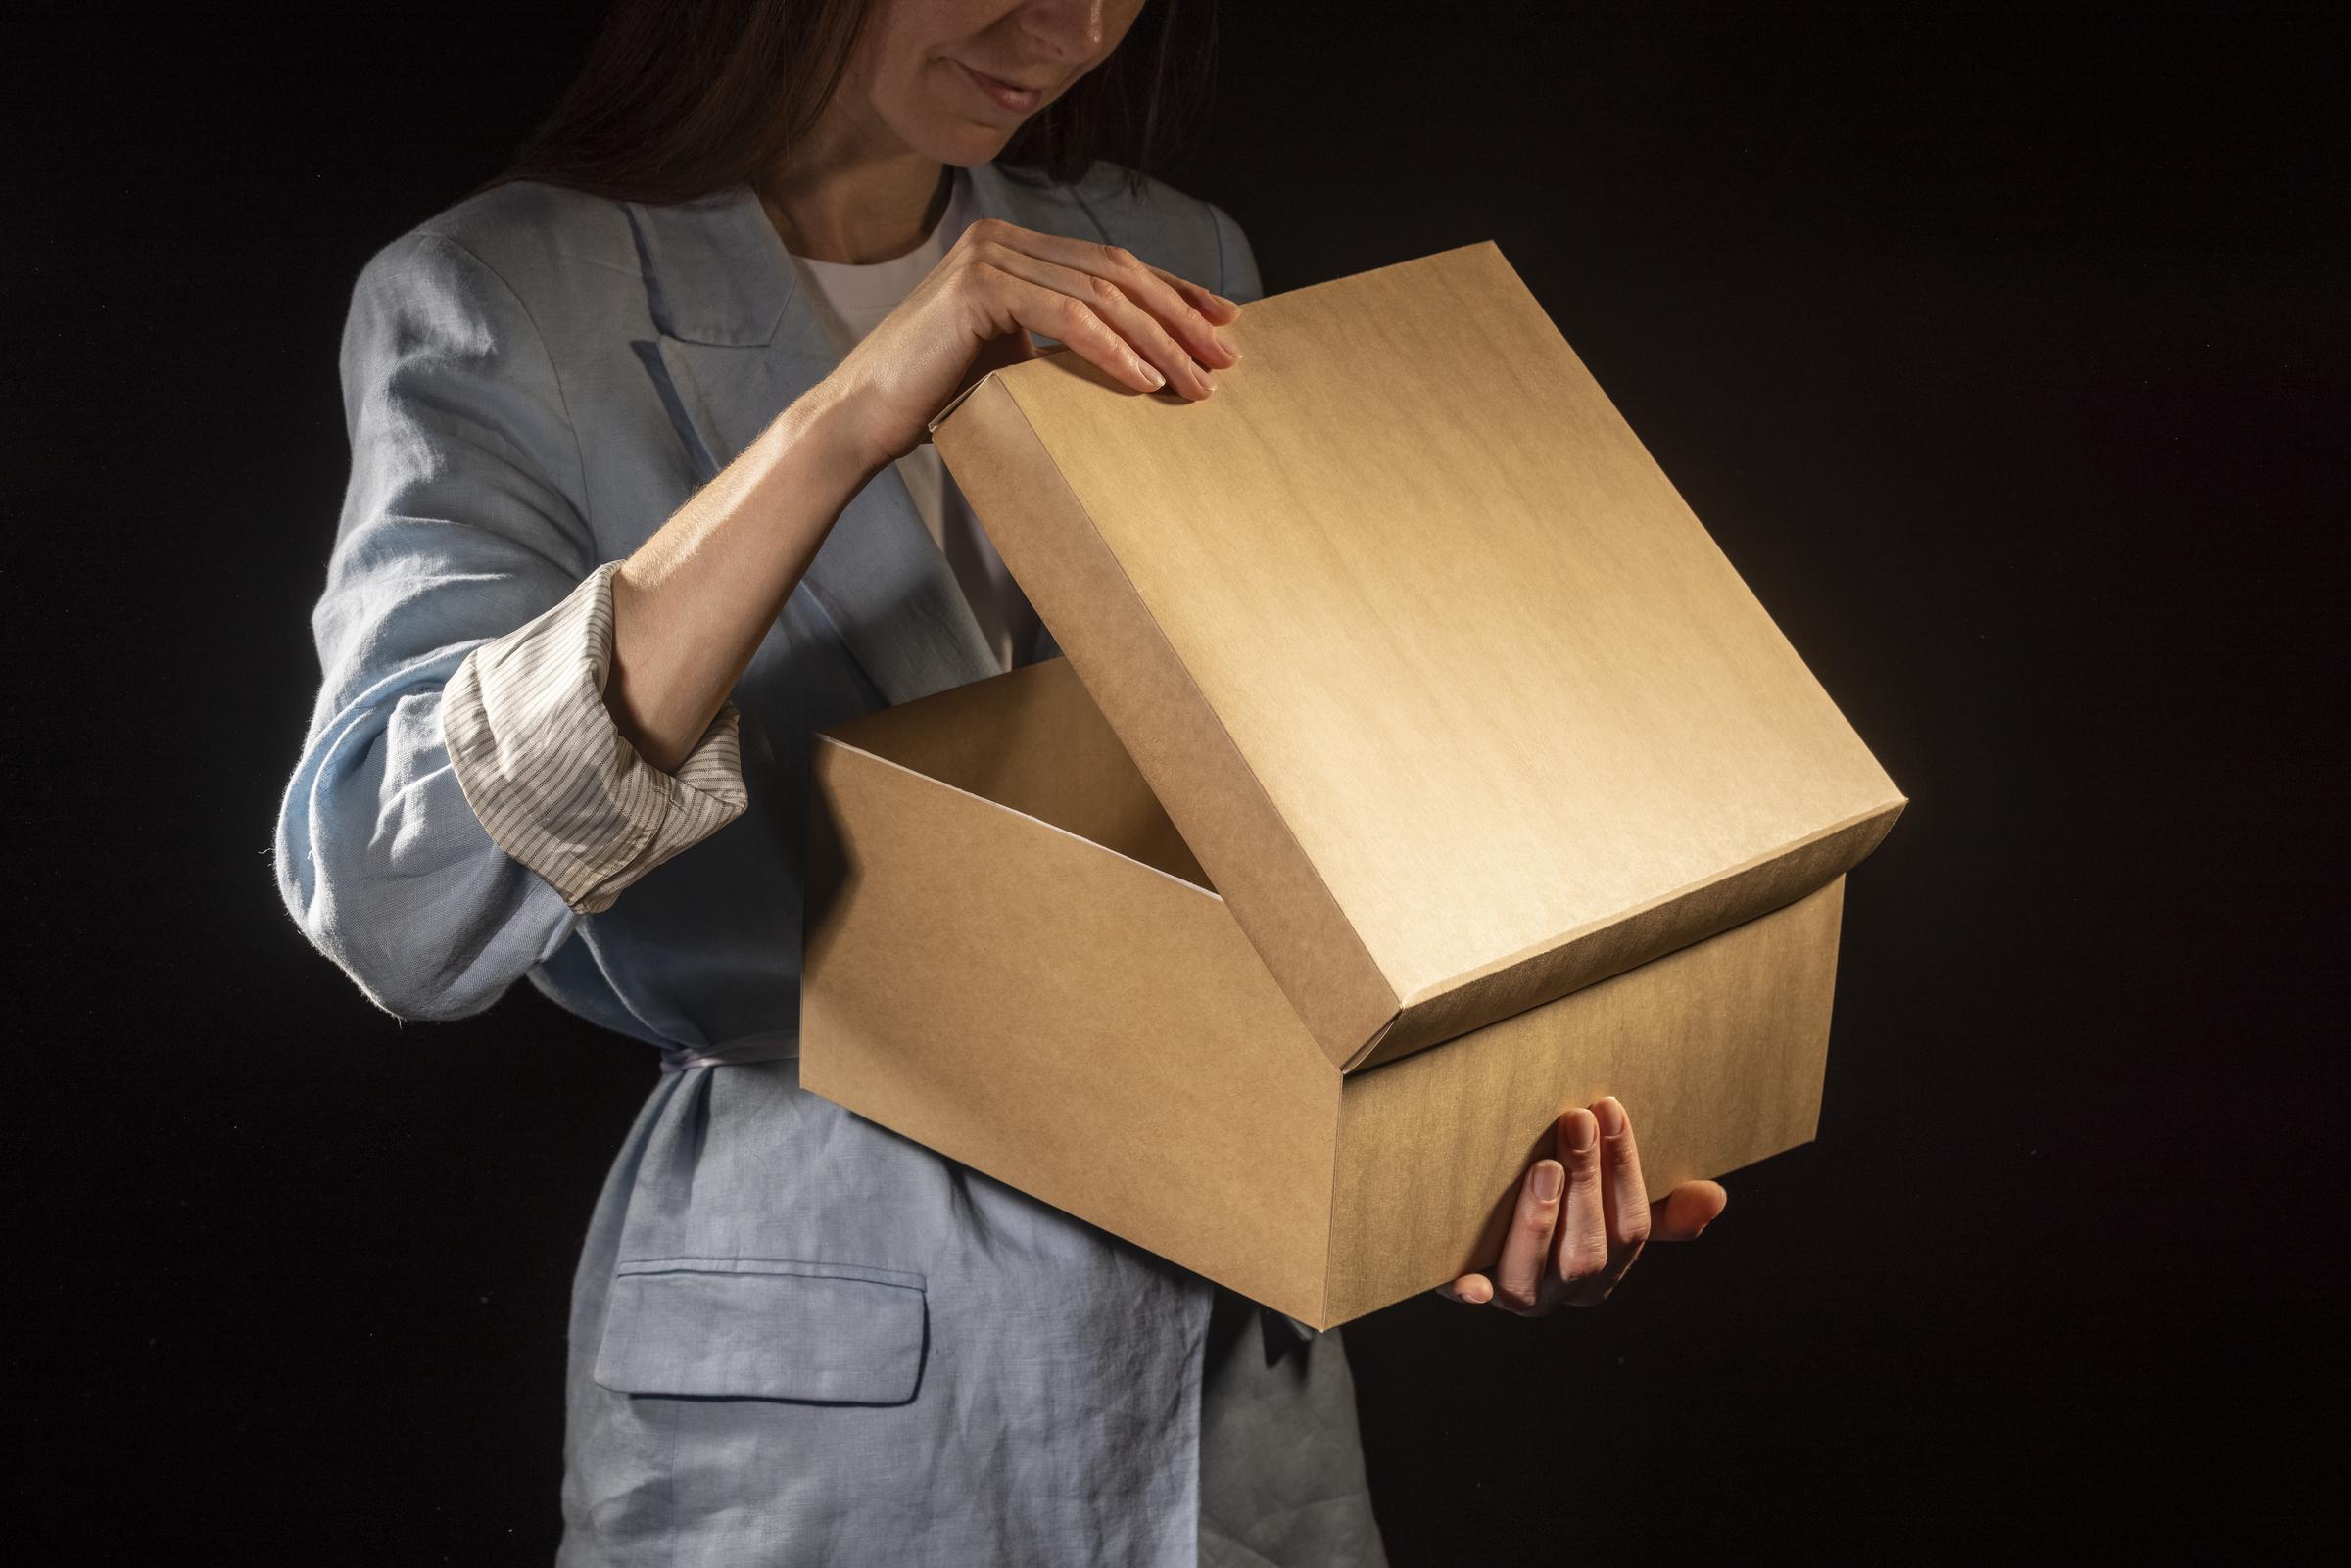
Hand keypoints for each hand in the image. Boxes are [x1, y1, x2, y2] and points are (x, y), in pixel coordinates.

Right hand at [822, 216, 1244, 471]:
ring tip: (1194, 383)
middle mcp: (1002, 240)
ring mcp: (988, 257)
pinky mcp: (977, 288)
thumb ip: (1064, 342)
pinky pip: (1064, 316)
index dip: (1174, 292)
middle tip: (1224, 361)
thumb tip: (1145, 360)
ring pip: (1099, 294)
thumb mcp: (1017, 359)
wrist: (866, 417)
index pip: (1112, 265)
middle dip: (1178, 318)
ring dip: (1157, 341)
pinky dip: (1111, 348)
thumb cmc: (940, 398)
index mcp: (1015, 249)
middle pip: (1116, 274)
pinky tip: (1144, 379)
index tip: (1223, 325)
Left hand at [1435, 1097, 1726, 1315]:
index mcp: (1604, 1268)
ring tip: (1543, 1170)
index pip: (1630, 1229)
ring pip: (1531, 1276)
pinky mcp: (1461, 1288)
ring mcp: (1513, 1293)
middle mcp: (1561, 1290)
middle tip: (1575, 1121)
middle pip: (1586, 1254)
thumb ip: (1658, 1208)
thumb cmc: (1556, 1210)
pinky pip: (1467, 1295)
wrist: (1472, 1239)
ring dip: (1541, 1223)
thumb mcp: (1608, 1209)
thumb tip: (1715, 1197)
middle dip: (1586, 1186)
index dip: (1625, 1170)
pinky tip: (1470, 1283)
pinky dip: (1469, 1290)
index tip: (1611, 1108)